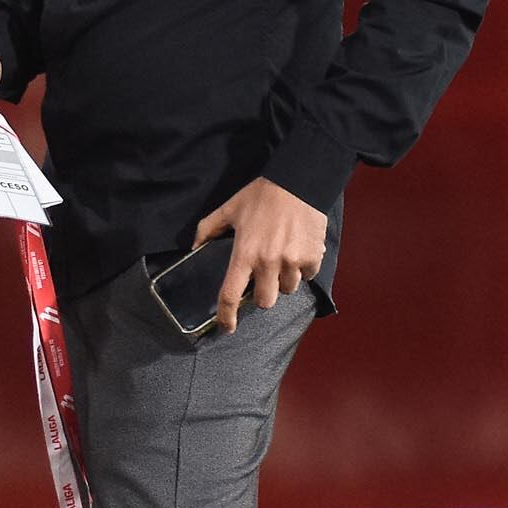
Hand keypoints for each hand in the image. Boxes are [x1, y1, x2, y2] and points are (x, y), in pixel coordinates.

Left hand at [192, 178, 329, 335]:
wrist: (298, 182)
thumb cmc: (262, 195)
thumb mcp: (229, 208)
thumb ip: (208, 229)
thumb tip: (195, 247)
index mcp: (244, 254)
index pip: (231, 294)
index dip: (227, 316)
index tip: (227, 326)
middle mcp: (268, 263)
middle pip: (265, 301)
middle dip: (263, 294)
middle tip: (263, 278)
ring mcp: (292, 262)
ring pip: (288, 289)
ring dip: (284, 280)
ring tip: (282, 259)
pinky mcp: (312, 257)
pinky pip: (307, 276)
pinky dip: (303, 268)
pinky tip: (298, 251)